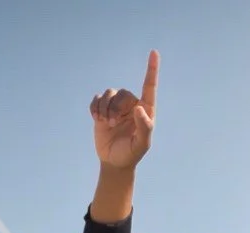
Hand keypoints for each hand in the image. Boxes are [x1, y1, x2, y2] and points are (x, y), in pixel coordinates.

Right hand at [91, 50, 158, 169]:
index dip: (151, 70)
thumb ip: (144, 127)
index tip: (154, 53)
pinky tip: (96, 119)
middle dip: (115, 106)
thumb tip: (139, 108)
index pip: (149, 87)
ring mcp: (116, 107)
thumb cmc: (130, 154)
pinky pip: (97, 99)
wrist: (114, 162)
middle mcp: (131, 105)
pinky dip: (95, 107)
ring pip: (109, 94)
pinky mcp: (102, 109)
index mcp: (145, 111)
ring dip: (104, 107)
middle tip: (112, 122)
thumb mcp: (141, 145)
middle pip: (122, 93)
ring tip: (104, 122)